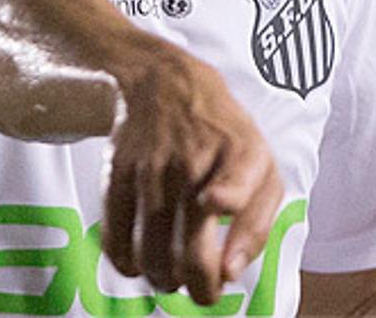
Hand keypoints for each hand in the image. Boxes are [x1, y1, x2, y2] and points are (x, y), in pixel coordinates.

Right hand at [99, 50, 283, 305]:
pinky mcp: (118, 172)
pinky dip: (125, 263)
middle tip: (203, 292)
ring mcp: (152, 167)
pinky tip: (138, 263)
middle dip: (199, 287)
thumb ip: (257, 223)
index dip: (228, 198)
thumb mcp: (261, 165)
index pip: (236, 180)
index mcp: (240, 155)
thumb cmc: (222, 136)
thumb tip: (231, 273)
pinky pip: (115, 237)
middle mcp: (194, 161)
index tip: (220, 233)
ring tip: (172, 277)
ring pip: (151, 253)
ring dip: (163, 279)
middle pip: (189, 250)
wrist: (163, 83)